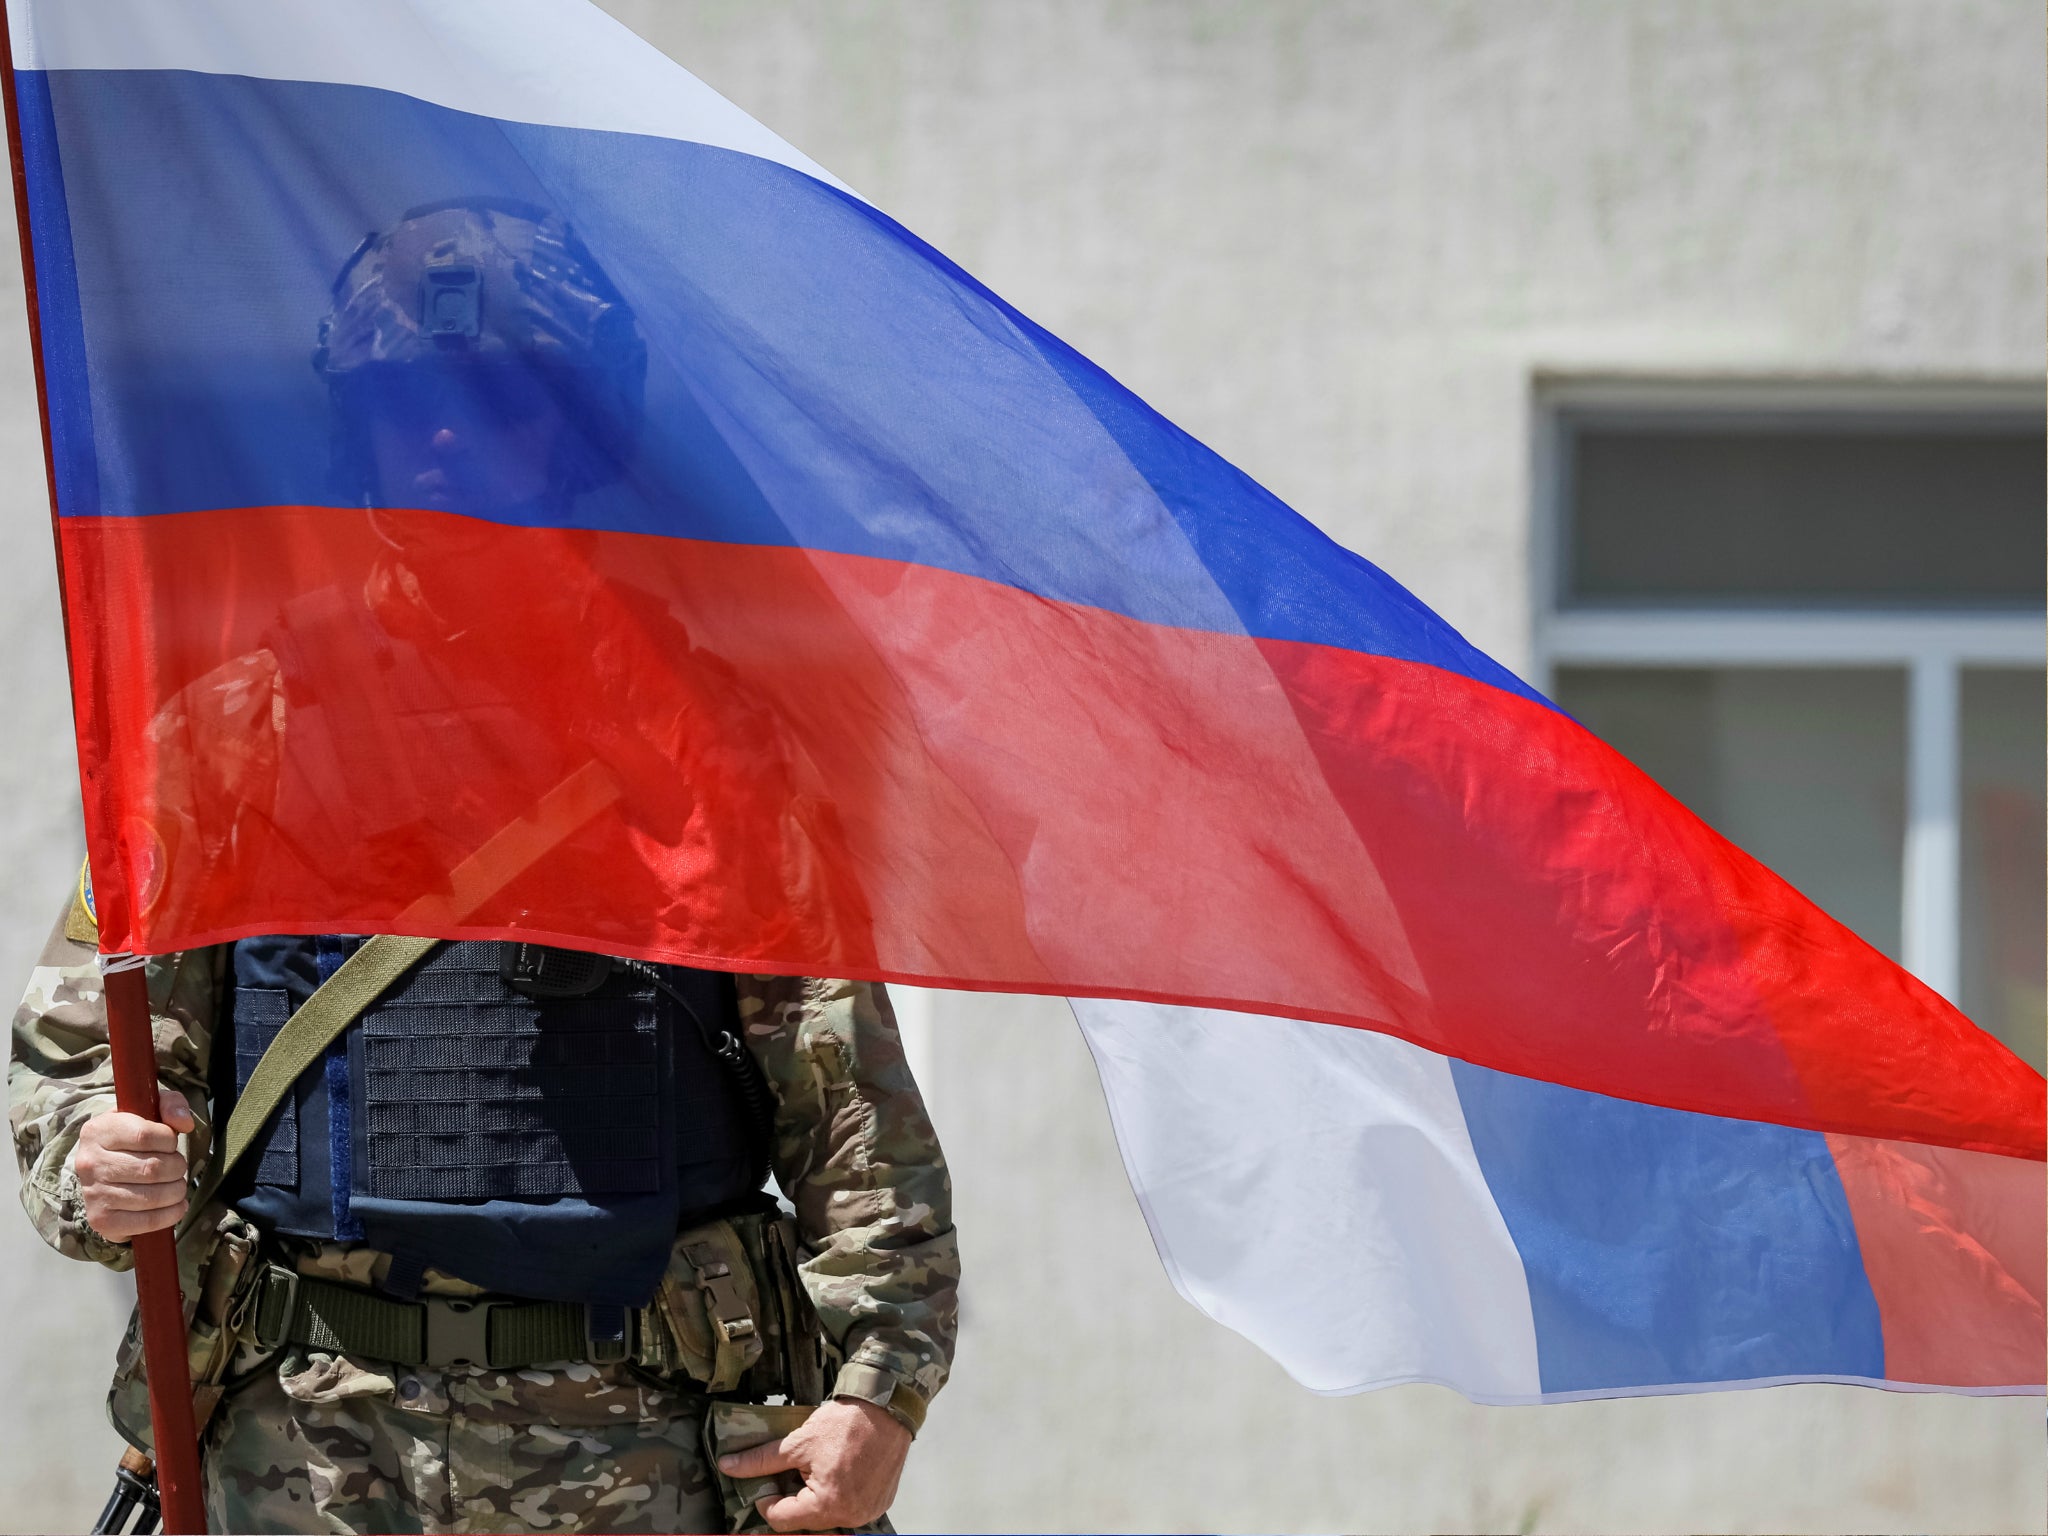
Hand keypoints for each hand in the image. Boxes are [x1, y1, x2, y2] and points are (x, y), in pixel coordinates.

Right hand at [74, 1090, 193, 1241]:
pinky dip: (171, 1214)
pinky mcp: (102, 1220)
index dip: (169, 1140)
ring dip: (177, 1190)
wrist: (107, 1172)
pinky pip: (147, 1221)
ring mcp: (93, 1194)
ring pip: (152, 1196)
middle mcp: (89, 1163)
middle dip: (177, 1167)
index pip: (145, 1136)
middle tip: (177, 1166)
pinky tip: (174, 1205)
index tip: (170, 1143)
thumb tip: (184, 1124)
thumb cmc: (135, 1137)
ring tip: (176, 1184)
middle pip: (152, 1168)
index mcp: (97, 1130)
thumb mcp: (150, 1109)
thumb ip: (171, 1104)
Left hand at [717, 1397, 911, 1531]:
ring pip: (826, 1516)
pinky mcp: (879, 1503)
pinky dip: (837, 1496)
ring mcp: (867, 1512)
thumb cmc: (846, 1423)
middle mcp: (850, 1516)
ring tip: (816, 1469)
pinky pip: (849, 1508)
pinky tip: (836, 1471)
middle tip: (792, 1472)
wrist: (888, 1406)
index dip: (766, 1499)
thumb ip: (760, 1460)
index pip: (780, 1519)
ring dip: (814, 1499)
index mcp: (826, 1506)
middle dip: (792, 1498)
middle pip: (804, 1520)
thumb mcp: (797, 1442)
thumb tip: (728, 1466)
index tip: (767, 1480)